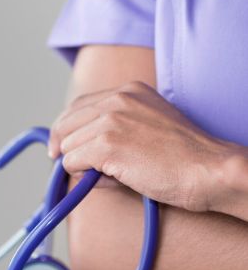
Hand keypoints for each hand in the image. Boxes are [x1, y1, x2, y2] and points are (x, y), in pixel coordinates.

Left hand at [49, 81, 246, 213]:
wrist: (206, 170)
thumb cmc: (184, 158)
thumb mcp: (149, 128)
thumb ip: (116, 130)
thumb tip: (79, 153)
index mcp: (129, 91)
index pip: (79, 106)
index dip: (67, 129)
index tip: (62, 147)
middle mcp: (118, 99)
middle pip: (67, 123)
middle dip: (66, 147)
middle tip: (73, 167)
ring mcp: (112, 120)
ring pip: (68, 146)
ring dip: (81, 164)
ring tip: (111, 175)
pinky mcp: (108, 144)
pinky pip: (73, 163)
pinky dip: (84, 176)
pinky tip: (111, 179)